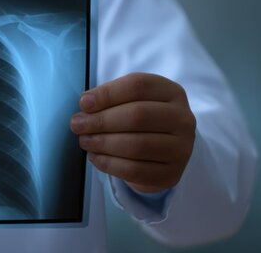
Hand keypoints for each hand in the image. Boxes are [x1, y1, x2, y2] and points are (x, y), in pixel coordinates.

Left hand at [70, 73, 195, 192]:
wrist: (163, 153)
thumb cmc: (140, 120)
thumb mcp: (130, 101)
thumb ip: (110, 98)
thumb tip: (86, 105)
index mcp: (172, 93)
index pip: (139, 86)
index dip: (108, 93)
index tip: (84, 103)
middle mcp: (183, 119)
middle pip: (138, 115)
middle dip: (102, 120)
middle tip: (77, 124)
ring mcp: (181, 149)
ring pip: (137, 146)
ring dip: (103, 143)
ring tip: (84, 141)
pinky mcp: (171, 174)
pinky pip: (135, 171)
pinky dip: (110, 164)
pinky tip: (95, 157)